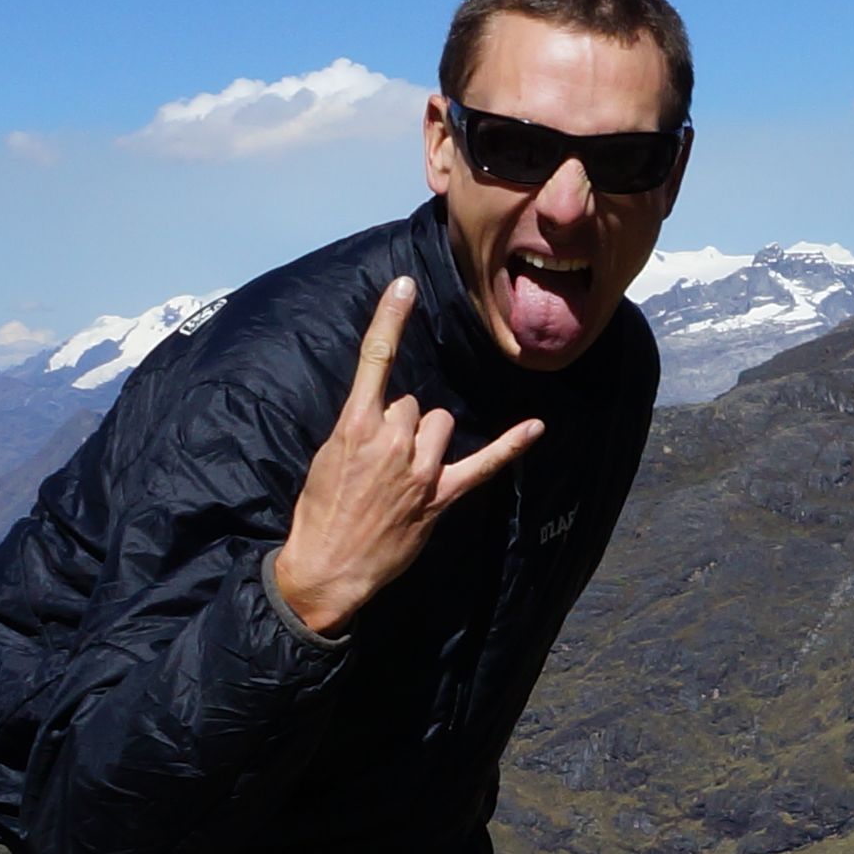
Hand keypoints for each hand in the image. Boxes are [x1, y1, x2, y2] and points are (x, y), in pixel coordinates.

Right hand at [271, 277, 545, 636]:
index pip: (376, 360)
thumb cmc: (319, 512)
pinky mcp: (438, 496)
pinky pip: (483, 464)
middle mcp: (390, 441)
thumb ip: (359, 427)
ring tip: (402, 471)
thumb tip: (386, 413)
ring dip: (426, 439)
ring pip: (439, 423)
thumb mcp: (327, 458)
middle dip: (400, 424)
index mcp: (355, 425)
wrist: (326, 567)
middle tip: (378, 461)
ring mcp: (418, 470)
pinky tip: (534, 427)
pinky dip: (510, 445)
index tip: (405, 286)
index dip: (390, 319)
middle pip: (414, 403)